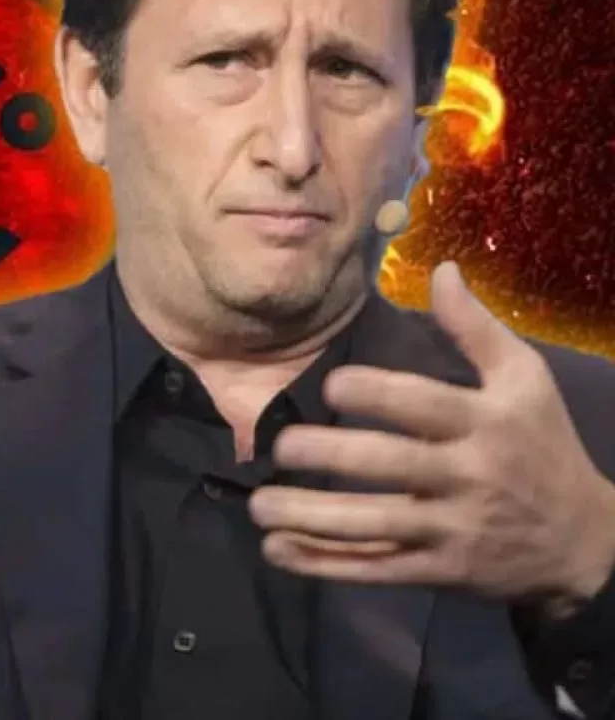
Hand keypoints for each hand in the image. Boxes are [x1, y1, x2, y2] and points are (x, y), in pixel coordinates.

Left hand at [248, 262, 614, 617]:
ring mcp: (452, 529)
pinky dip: (325, 564)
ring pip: (374, 524)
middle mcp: (468, 476)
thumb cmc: (541, 447)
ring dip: (311, 517)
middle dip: (328, 456)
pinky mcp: (440, 573)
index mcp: (484, 422)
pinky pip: (376, 568)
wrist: (583, 541)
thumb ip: (476, 328)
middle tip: (280, 448)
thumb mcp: (525, 381)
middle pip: (389, 465)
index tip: (330, 386)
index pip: (422, 404)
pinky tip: (277, 551)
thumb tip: (441, 269)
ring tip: (260, 506)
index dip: (374, 393)